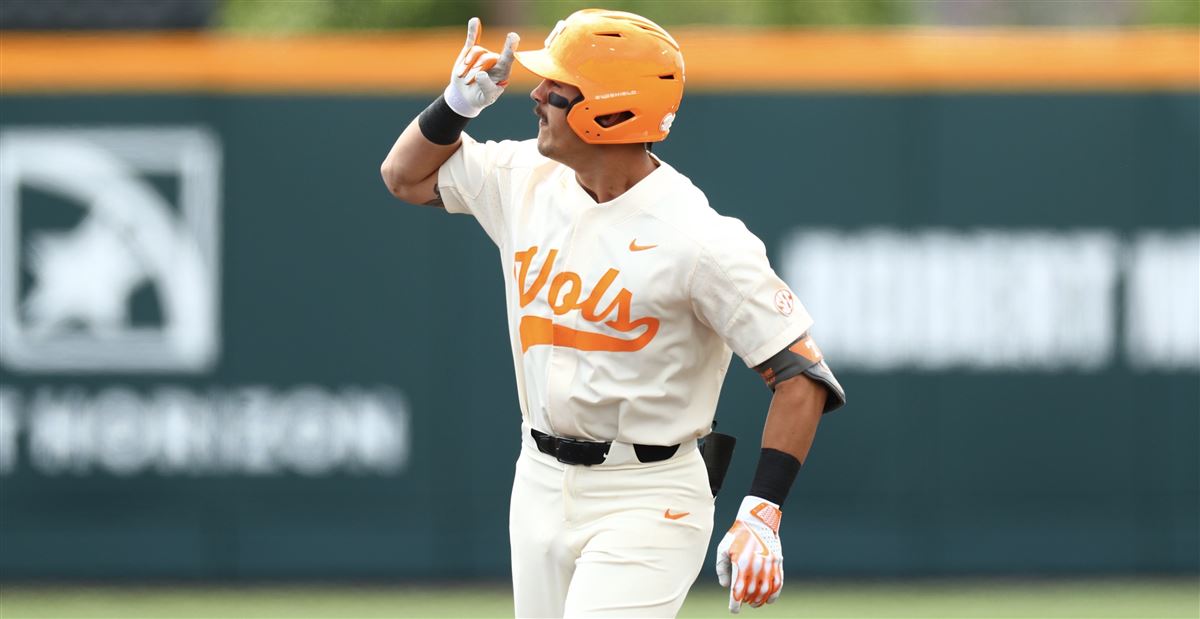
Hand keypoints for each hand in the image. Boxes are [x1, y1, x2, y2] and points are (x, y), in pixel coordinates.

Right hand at [443, 17, 518, 117]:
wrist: (466, 96)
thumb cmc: (481, 97)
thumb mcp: (486, 97)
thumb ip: (486, 87)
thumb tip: (480, 74)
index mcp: (503, 71)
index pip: (508, 58)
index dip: (510, 48)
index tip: (513, 36)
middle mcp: (495, 60)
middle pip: (486, 57)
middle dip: (475, 70)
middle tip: (468, 82)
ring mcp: (483, 55)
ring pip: (475, 51)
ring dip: (467, 64)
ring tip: (462, 76)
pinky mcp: (471, 52)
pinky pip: (473, 40)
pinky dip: (473, 31)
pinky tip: (474, 21)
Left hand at [715, 496, 783, 613]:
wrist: (757, 520)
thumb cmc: (737, 534)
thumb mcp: (723, 549)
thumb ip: (722, 569)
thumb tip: (726, 586)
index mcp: (741, 563)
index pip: (738, 591)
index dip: (735, 604)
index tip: (734, 610)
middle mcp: (756, 566)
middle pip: (752, 593)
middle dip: (746, 601)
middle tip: (743, 601)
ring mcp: (769, 565)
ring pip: (766, 591)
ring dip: (759, 600)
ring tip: (753, 602)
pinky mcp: (778, 562)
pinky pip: (778, 583)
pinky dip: (774, 594)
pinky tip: (769, 599)